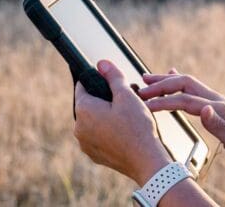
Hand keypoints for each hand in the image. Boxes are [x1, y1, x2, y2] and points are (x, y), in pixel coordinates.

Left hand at [74, 61, 172, 184]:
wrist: (146, 160)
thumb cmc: (137, 128)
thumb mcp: (127, 95)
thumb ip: (113, 76)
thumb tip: (102, 63)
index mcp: (83, 110)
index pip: (83, 86)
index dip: (98, 81)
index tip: (111, 84)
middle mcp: (78, 128)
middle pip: (88, 104)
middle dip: (103, 100)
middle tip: (124, 102)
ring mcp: (85, 143)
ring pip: (93, 121)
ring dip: (105, 117)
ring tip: (126, 118)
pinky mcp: (93, 154)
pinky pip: (97, 136)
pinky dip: (107, 132)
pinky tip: (123, 133)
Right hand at [139, 70, 224, 172]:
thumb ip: (220, 126)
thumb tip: (204, 110)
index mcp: (220, 108)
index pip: (186, 100)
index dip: (165, 101)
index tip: (146, 105)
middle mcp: (217, 100)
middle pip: (185, 84)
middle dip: (161, 84)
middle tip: (141, 88)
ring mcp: (216, 100)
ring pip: (187, 84)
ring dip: (167, 81)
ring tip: (147, 79)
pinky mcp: (216, 105)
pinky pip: (193, 89)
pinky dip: (178, 82)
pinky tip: (172, 75)